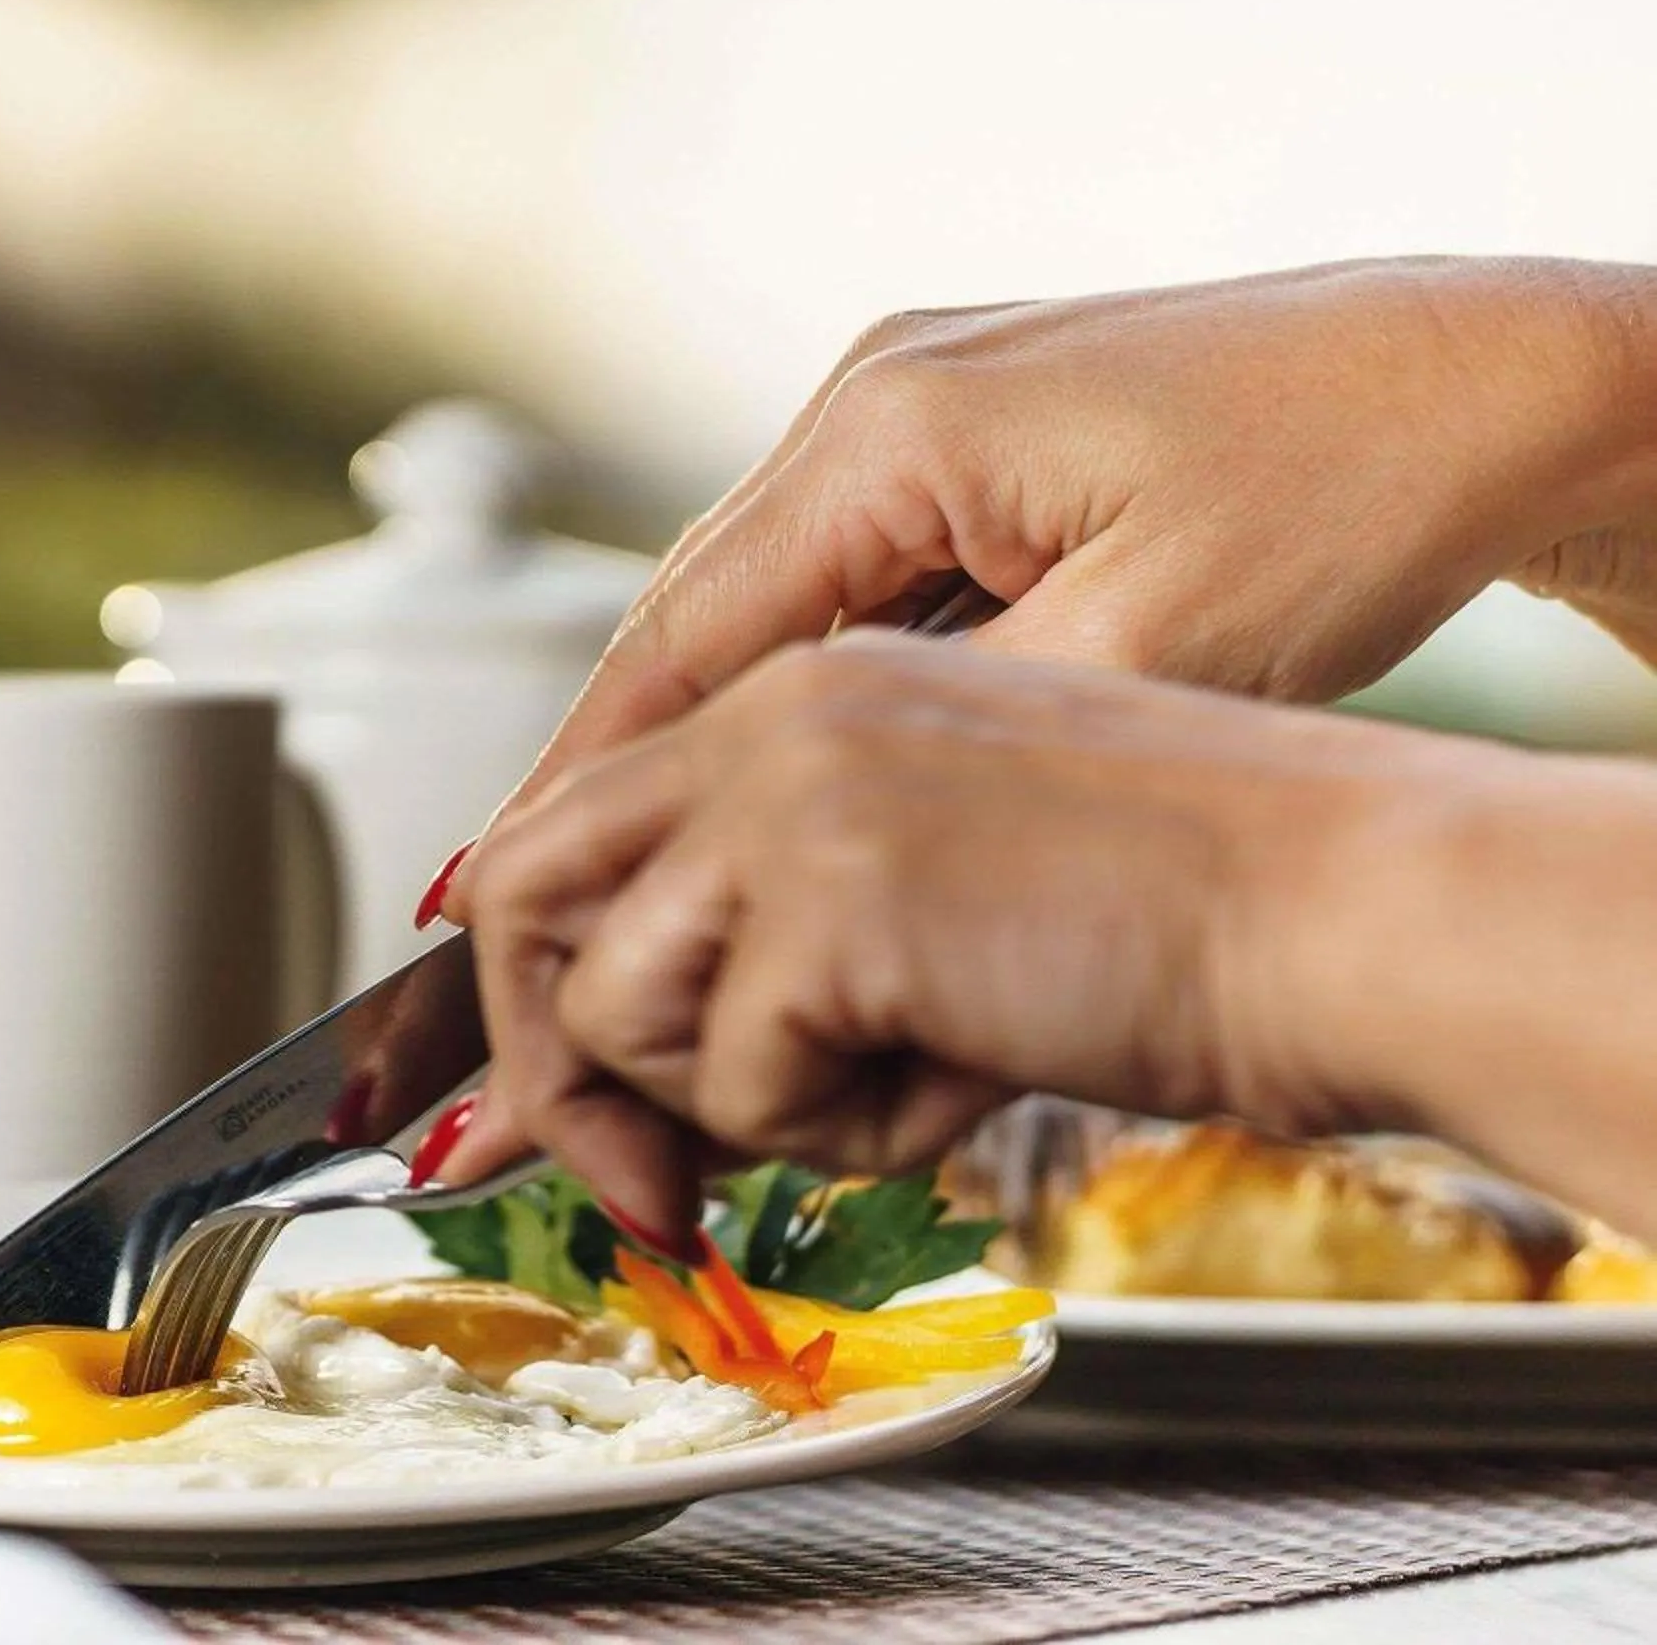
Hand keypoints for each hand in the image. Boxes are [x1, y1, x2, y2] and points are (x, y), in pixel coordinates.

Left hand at [434, 635, 1656, 1243]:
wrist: (1343, 909)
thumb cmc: (1188, 910)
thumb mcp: (934, 870)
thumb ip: (778, 918)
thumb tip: (635, 1062)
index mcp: (800, 688)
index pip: (574, 816)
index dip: (544, 976)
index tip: (567, 1097)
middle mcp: (772, 714)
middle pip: (520, 891)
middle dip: (556, 1061)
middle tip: (641, 1176)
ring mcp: (790, 793)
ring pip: (611, 999)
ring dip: (729, 1102)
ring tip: (883, 1088)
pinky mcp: (832, 897)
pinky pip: (731, 1079)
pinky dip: (830, 1132)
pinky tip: (953, 1082)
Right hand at [522, 260, 1656, 788]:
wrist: (1485, 379)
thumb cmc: (1357, 487)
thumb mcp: (1152, 648)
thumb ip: (957, 728)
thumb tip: (801, 818)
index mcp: (896, 428)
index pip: (684, 629)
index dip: (582, 773)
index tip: (495, 883)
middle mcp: (876, 394)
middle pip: (692, 608)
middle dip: (608, 762)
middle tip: (515, 899)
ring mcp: (917, 402)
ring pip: (756, 593)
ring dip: (696, 726)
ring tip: (627, 860)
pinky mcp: (969, 432)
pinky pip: (835, 568)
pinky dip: (791, 678)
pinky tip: (771, 765)